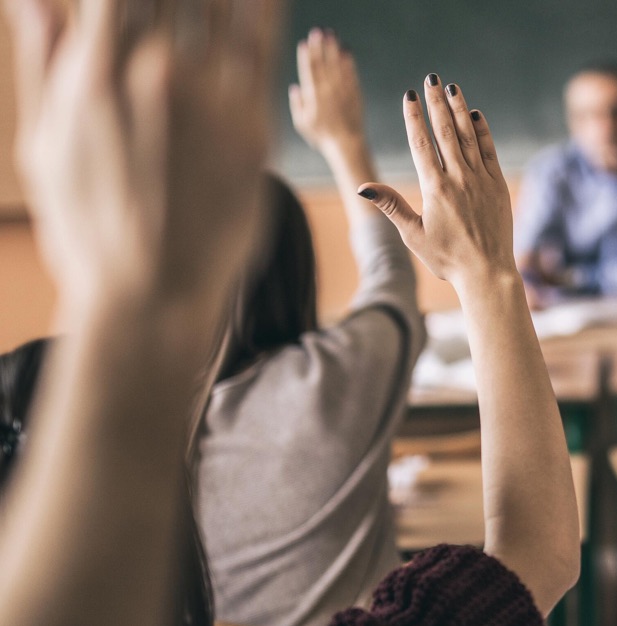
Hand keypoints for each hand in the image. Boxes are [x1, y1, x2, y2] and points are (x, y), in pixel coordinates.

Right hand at [9, 0, 278, 304]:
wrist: (150, 297)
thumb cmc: (86, 229)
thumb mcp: (45, 145)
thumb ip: (43, 63)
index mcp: (95, 74)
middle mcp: (155, 75)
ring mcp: (210, 102)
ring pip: (224, 8)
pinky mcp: (253, 129)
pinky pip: (264, 49)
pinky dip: (264, 11)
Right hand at [289, 28, 366, 152]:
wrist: (347, 144)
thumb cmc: (322, 136)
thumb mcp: (302, 123)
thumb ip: (297, 105)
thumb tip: (295, 87)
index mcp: (313, 98)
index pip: (309, 72)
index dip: (306, 57)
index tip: (304, 43)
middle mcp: (328, 92)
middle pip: (323, 65)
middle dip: (320, 47)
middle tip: (318, 31)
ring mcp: (342, 92)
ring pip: (337, 66)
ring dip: (334, 49)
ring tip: (332, 35)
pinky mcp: (355, 94)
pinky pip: (351, 74)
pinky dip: (349, 62)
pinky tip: (347, 50)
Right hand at [359, 77, 517, 290]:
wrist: (487, 272)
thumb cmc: (446, 258)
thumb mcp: (413, 234)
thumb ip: (391, 205)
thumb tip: (363, 187)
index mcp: (435, 189)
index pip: (421, 144)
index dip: (414, 117)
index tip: (409, 95)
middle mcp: (459, 178)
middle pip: (445, 132)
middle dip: (436, 103)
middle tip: (430, 79)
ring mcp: (481, 179)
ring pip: (468, 136)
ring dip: (459, 109)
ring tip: (452, 88)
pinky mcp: (497, 185)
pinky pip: (489, 150)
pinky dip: (482, 131)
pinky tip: (476, 114)